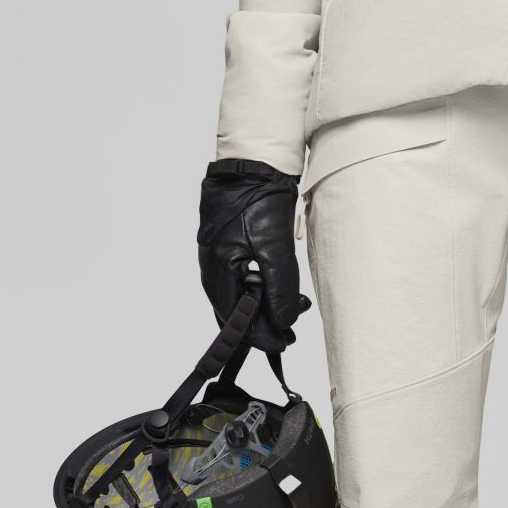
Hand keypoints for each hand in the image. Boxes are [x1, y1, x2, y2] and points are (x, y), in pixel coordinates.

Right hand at [196, 157, 309, 353]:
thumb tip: (283, 322)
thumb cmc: (258, 200)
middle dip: (266, 324)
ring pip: (240, 298)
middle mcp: (212, 271)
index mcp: (218, 273)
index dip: (263, 337)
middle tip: (293, 329)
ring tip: (295, 306)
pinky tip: (280, 288)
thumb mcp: (274, 248)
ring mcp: (218, 260)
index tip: (286, 343)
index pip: (237, 322)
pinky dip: (261, 290)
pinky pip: (241, 282)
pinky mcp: (228, 249)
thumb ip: (279, 289)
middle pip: (236, 313)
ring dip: (266, 307)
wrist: (252, 164)